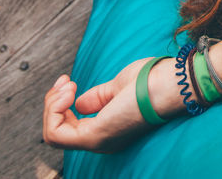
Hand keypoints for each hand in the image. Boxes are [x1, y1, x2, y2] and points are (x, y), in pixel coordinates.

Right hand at [42, 59, 164, 151]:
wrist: (170, 84)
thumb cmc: (152, 82)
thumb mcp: (116, 89)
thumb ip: (96, 98)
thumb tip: (78, 103)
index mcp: (106, 131)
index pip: (68, 128)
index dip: (60, 104)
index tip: (68, 82)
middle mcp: (101, 140)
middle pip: (56, 132)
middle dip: (52, 103)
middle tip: (66, 82)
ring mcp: (98, 140)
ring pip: (52, 134)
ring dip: (52, 105)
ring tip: (68, 86)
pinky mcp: (96, 135)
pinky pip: (56, 134)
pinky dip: (55, 110)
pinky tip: (68, 92)